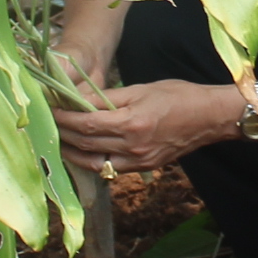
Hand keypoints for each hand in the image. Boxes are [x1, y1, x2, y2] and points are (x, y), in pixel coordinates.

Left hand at [52, 81, 239, 175]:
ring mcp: (139, 161)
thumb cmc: (180, 96)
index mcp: (132, 123)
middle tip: (47, 125)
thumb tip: (79, 99)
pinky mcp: (145, 167)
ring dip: (74, 153)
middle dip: (64, 135)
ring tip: (59, 142)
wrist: (210, 118)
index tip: (50, 111)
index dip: (65, 119)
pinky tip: (84, 152)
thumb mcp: (142, 89)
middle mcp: (133, 147)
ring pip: (95, 162)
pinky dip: (93, 161)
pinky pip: (111, 168)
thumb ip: (109, 97)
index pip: (87, 124)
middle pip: (87, 144)